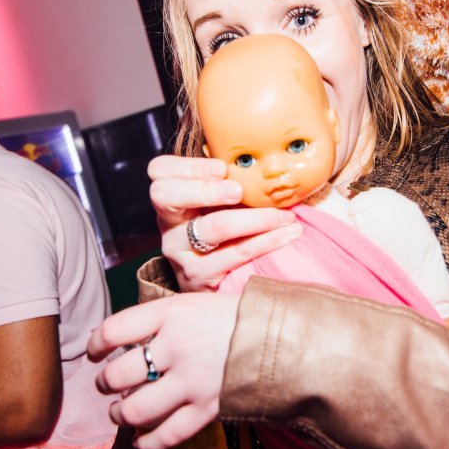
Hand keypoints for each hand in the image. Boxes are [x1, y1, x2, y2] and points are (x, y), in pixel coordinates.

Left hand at [88, 292, 238, 448]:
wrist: (280, 338)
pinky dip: (147, 443)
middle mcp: (177, 348)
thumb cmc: (234, 319)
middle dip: (105, 383)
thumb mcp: (193, 304)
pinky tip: (140, 441)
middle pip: (118, 373)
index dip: (96, 344)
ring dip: (120, 414)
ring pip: (135, 409)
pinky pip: (165, 436)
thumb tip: (124, 343)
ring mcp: (191, 382)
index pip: (114, 330)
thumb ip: (160, 322)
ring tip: (119, 412)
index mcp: (171, 314)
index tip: (94, 352)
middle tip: (107, 384)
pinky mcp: (206, 410)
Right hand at [149, 154, 301, 290]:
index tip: (223, 168)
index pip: (159, 172)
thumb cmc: (224, 236)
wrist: (213, 292)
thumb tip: (263, 156)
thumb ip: (226, 184)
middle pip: (165, 195)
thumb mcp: (218, 207)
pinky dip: (268, 240)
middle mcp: (168, 224)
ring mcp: (180, 252)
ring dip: (255, 218)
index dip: (189, 166)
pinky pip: (237, 254)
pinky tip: (289, 232)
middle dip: (206, 188)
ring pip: (212, 227)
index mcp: (171, 200)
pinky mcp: (198, 278)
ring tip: (284, 215)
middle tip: (239, 190)